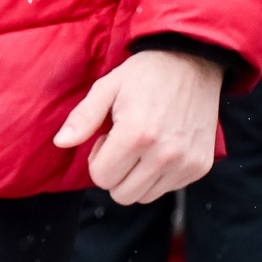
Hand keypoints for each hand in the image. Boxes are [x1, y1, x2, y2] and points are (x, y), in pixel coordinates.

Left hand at [54, 49, 224, 203]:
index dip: (97, 159)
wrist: (192, 64)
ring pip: (145, 197)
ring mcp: (186, 163)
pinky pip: (168, 189)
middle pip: (122, 194)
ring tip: (140, 146)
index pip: (101, 178)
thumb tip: (60, 143)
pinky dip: (158, 176)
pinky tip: (159, 148)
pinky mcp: (200, 166)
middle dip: (114, 173)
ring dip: (136, 177)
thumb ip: (82, 118)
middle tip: (121, 144)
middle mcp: (165, 154)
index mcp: (136, 135)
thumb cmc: (144, 75)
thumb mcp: (106, 88)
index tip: (107, 137)